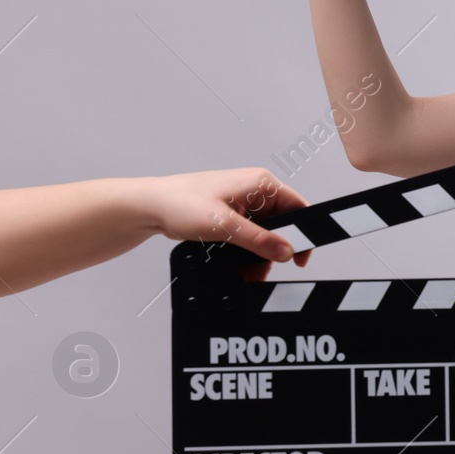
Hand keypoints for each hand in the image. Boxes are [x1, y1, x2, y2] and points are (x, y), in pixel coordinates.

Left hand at [146, 168, 312, 279]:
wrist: (150, 207)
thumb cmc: (179, 202)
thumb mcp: (224, 225)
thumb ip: (259, 240)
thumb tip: (286, 250)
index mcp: (260, 183)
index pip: (298, 207)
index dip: (304, 233)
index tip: (299, 257)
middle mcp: (255, 191)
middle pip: (283, 224)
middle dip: (275, 250)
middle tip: (264, 268)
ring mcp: (244, 203)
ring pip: (266, 233)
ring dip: (259, 254)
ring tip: (247, 270)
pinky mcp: (233, 214)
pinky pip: (251, 235)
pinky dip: (247, 251)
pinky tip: (238, 262)